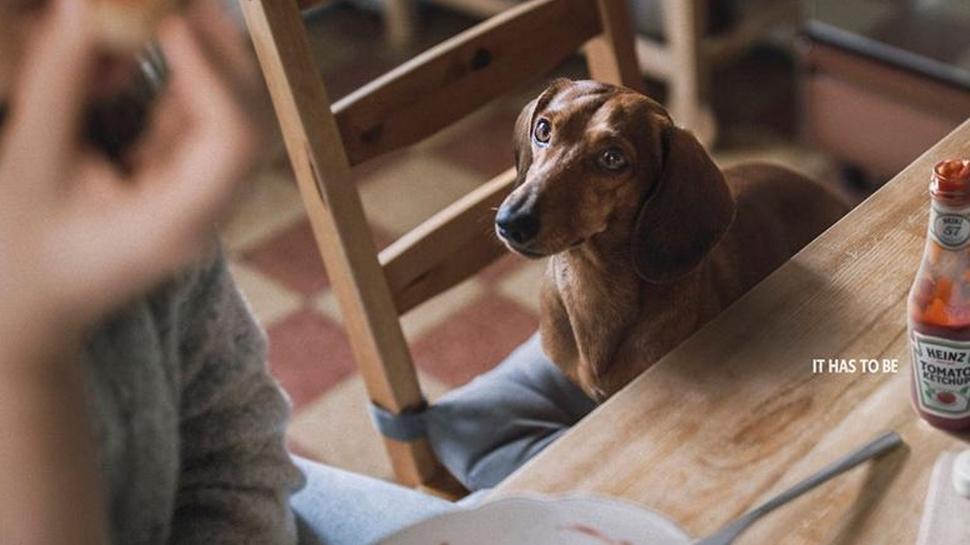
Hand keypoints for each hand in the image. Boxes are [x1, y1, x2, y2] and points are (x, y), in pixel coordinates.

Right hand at [0, 0, 262, 343]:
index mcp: (177, 222)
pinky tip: (160, 41)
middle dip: (224, 57)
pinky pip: (197, 127)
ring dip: (208, 64)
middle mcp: (204, 213)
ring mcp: (198, 201)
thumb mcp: (26, 164)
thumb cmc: (15, 255)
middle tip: (190, 1)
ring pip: (228, 120)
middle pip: (247, 125)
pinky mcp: (180, 190)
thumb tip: (81, 9)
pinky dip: (182, 84)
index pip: (233, 141)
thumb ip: (57, 83)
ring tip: (173, 10)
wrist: (23, 319)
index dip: (214, 74)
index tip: (173, 22)